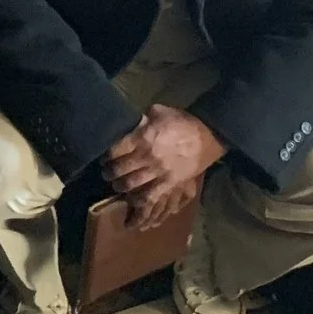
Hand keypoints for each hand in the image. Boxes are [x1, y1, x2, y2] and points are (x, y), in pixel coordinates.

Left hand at [105, 104, 226, 224]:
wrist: (207, 136)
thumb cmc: (181, 122)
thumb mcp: (158, 112)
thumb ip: (140, 118)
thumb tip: (126, 122)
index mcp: (143, 137)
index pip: (116, 151)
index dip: (107, 156)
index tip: (105, 158)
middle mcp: (148, 157)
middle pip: (120, 170)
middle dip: (110, 174)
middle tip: (107, 174)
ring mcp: (159, 172)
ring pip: (131, 185)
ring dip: (121, 187)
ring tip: (118, 185)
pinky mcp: (170, 184)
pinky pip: (150, 197)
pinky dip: (138, 201)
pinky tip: (132, 200)